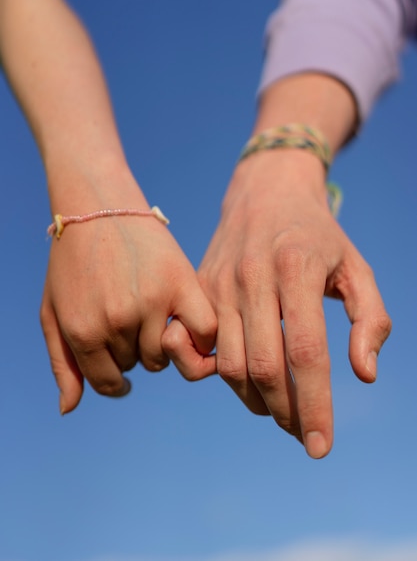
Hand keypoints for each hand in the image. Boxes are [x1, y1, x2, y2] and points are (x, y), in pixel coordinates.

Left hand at [41, 195, 216, 413]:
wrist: (98, 207)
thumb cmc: (73, 262)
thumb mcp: (53, 312)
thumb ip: (62, 364)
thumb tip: (70, 410)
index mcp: (83, 331)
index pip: (108, 383)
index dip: (114, 376)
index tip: (121, 367)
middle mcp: (118, 321)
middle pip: (139, 366)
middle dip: (133, 350)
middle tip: (130, 320)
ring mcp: (152, 302)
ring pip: (167, 354)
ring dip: (160, 342)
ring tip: (151, 314)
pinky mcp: (181, 283)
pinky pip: (205, 333)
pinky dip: (200, 337)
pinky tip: (184, 323)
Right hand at [163, 149, 390, 457]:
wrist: (264, 192)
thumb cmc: (318, 235)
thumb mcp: (356, 267)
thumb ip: (371, 319)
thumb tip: (363, 375)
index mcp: (296, 268)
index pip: (306, 352)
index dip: (315, 405)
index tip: (322, 446)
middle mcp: (252, 277)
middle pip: (263, 367)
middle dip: (285, 412)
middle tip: (304, 432)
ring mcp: (218, 282)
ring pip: (228, 364)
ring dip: (255, 400)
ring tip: (280, 408)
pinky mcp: (198, 289)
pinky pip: (202, 348)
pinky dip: (221, 377)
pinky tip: (247, 380)